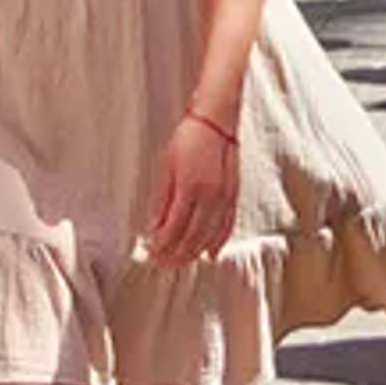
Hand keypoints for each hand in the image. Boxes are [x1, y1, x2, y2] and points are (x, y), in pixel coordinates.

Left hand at [142, 101, 242, 266]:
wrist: (217, 121)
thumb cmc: (188, 137)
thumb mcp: (167, 165)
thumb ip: (162, 198)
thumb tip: (153, 226)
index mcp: (190, 189)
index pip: (174, 228)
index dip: (162, 245)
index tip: (151, 253)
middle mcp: (210, 198)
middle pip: (192, 238)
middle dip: (176, 254)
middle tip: (162, 264)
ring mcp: (224, 199)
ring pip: (209, 237)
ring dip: (194, 253)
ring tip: (180, 262)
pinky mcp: (233, 196)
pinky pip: (227, 227)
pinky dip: (218, 243)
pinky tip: (210, 253)